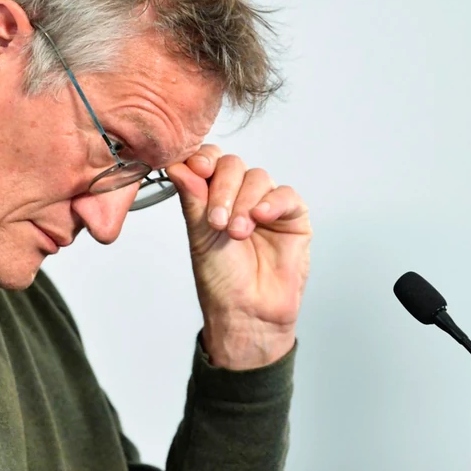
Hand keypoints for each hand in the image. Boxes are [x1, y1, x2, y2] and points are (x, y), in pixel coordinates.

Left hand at [166, 145, 310, 369]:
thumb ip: (192, 197)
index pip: (209, 161)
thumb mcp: (199, 234)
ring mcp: (266, 204)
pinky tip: (261, 218)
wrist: (246, 310)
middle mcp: (239, 195)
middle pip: (232, 165)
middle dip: (224, 188)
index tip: (198, 169)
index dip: (203, 159)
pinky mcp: (293, 217)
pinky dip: (272, 203)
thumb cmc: (220, 278)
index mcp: (212, 196)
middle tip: (217, 220)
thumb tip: (176, 165)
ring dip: (245, 202)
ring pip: (258, 178)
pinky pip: (286, 196)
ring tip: (237, 233)